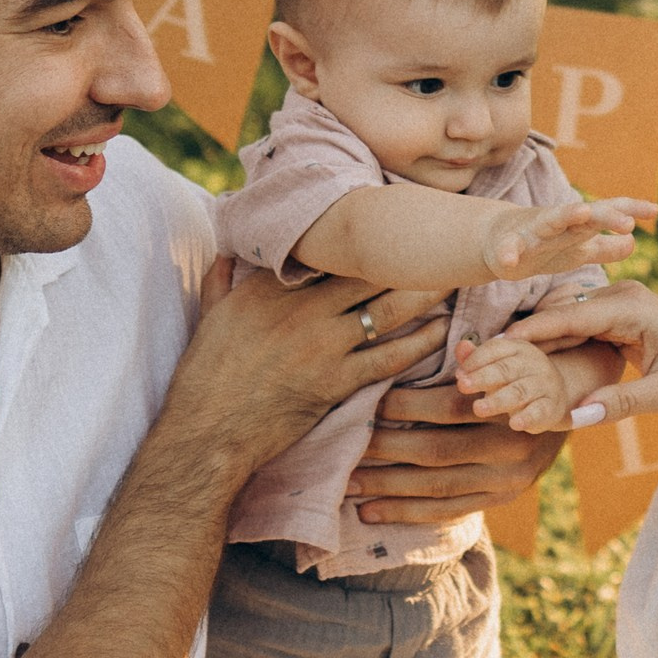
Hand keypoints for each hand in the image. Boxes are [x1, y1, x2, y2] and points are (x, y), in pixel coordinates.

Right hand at [164, 262, 446, 485]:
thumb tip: (227, 253)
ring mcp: (322, 343)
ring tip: (452, 280)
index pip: (330, 252)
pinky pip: (390, 358)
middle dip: (407, 259)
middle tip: (441, 247)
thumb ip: (222, 279)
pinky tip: (442, 332)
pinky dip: (420, 343)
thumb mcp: (209, 315)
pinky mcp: (336, 381)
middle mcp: (300, 306)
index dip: (367, 237)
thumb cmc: (204, 376)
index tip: (395, 226)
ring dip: (424, 294)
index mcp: (270, 285)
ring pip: (387, 310)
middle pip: (368, 273)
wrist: (207, 432)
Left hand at [349, 381, 566, 523]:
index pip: (453, 407)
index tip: (370, 401)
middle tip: (346, 446)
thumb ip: (480, 360)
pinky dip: (405, 512)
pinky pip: (446, 512)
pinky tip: (370, 511)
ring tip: (348, 484)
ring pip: (437, 487)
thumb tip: (456, 343)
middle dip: (387, 449)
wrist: (560, 415)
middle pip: (438, 451)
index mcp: (512, 408)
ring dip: (388, 486)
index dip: (409, 404)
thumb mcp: (508, 363)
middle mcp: (512, 450)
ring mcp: (506, 482)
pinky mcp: (498, 501)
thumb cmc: (519, 378)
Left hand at [453, 336, 571, 432]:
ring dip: (498, 400)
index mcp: (518, 348)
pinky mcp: (551, 407)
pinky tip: (514, 423)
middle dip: (483, 377)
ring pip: (520, 392)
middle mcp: (533, 363)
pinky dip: (527, 417)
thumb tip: (461, 347)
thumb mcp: (496, 365)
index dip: (476, 360)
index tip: (460, 374)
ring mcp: (544, 385)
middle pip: (506, 369)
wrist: (554, 395)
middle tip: (462, 385)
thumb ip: (475, 358)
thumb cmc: (516, 378)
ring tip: (478, 408)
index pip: (495, 349)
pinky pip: (539, 411)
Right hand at [484, 196, 656, 281]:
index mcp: (576, 226)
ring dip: (565, 215)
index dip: (629, 210)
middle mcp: (557, 223)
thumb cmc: (543, 246)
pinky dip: (508, 253)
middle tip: (627, 221)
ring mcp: (531, 232)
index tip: (654, 210)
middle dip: (605, 216)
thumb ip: (604, 248)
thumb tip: (634, 242)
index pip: (607, 212)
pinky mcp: (505, 245)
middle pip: (585, 216)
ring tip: (582, 211)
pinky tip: (509, 261)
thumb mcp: (576, 249)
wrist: (495, 241)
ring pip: (550, 221)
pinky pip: (507, 249)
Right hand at [502, 281, 657, 480]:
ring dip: (532, 343)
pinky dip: (552, 347)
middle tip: (479, 358)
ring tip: (491, 362)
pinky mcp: (618, 321)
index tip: (493, 349)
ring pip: (564, 322)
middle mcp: (623, 298)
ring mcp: (620, 307)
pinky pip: (576, 331)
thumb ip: (621, 403)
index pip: (569, 317)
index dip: (530, 334)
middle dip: (522, 338)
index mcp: (634, 306)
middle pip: (559, 315)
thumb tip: (575, 418)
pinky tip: (523, 364)